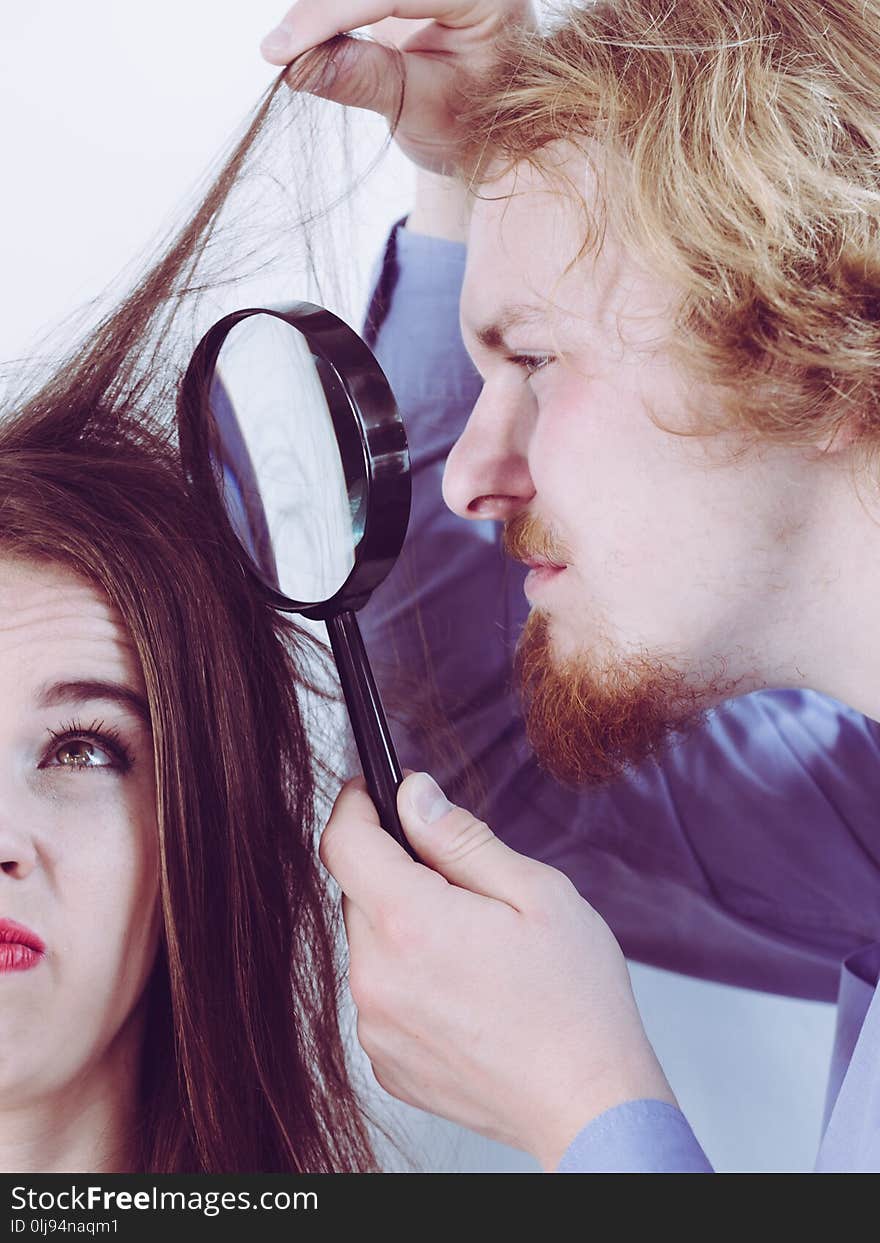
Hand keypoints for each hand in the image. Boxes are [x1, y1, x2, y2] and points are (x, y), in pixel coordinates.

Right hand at [260, 1, 536, 172]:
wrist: (485, 126)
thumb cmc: (470, 124)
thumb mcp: (424, 112)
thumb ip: (368, 81)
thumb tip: (297, 65)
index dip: (331, 14)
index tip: (281, 50)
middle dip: (322, 9)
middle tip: (280, 53)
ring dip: (321, 9)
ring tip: (294, 50)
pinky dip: (326, 9)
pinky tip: (307, 33)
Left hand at [320, 772, 676, 1169]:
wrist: (590, 1109)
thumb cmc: (576, 1003)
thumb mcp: (536, 893)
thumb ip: (461, 839)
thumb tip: (413, 796)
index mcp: (411, 924)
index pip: (344, 842)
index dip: (355, 805)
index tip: (371, 792)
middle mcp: (377, 978)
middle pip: (358, 893)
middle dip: (398, 873)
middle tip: (464, 888)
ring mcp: (376, 1027)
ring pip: (370, 945)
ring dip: (405, 929)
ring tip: (474, 950)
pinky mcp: (386, 1062)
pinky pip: (381, 996)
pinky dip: (410, 980)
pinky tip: (465, 992)